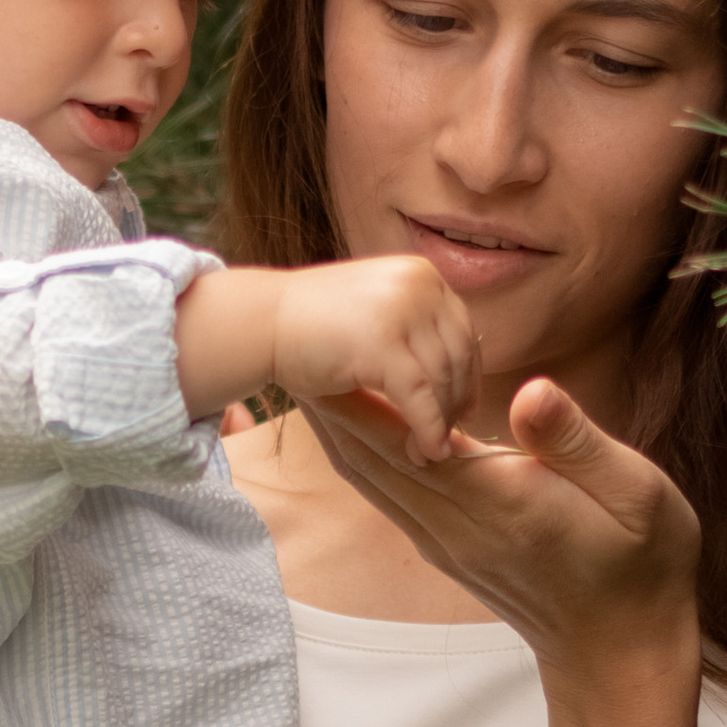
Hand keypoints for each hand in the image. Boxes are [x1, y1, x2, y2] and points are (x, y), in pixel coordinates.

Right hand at [271, 254, 479, 459]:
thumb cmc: (310, 328)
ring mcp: (403, 310)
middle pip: (459, 357)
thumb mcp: (375, 317)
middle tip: (446, 439)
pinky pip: (421, 398)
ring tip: (428, 452)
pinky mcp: (385, 343)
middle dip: (455, 405)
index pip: (463, 332)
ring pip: (443, 380)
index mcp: (421, 274)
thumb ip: (414, 336)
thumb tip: (458, 387)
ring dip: (440, 424)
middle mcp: (419, 284)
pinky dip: (427, 430)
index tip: (464, 410)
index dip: (467, 377)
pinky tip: (424, 453)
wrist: (259, 323)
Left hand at [306, 374, 703, 700]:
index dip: (358, 397)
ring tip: (310, 381)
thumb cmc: (641, 567)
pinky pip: (392, 499)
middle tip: (295, 350)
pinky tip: (357, 432)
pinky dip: (366, 460)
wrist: (621, 653)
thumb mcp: (636, 494)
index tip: (323, 350)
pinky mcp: (451, 552)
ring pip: (373, 483)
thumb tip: (530, 390)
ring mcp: (449, 544)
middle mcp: (459, 526)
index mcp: (499, 500)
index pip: (407, 441)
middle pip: (370, 462)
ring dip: (338, 434)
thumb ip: (576, 442)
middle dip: (330, 406)